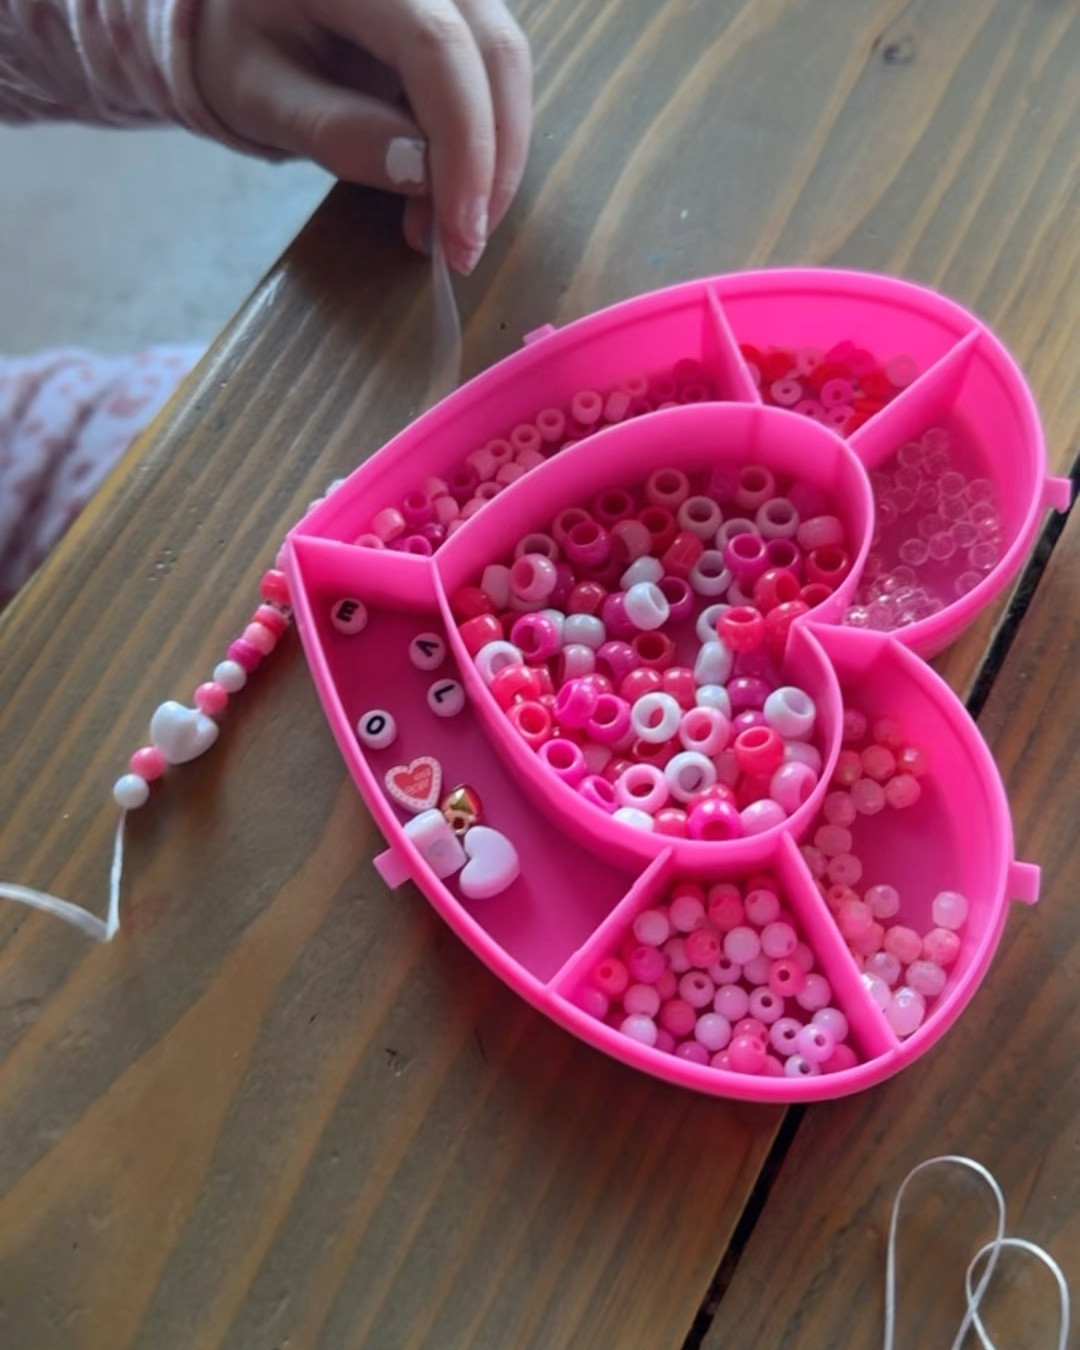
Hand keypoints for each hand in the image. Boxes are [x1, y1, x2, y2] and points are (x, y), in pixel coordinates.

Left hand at [193, 0, 531, 273]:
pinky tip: (446, 193)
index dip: (463, 144)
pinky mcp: (460, 13)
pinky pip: (494, 77)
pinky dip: (482, 144)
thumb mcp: (262, 97)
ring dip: (495, 159)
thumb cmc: (241, 48)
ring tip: (451, 229)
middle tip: (465, 248)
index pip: (436, 47)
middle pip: (495, 54)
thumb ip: (336, 131)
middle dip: (492, 163)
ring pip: (508, 67)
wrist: (241, 14)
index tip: (461, 232)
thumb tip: (423, 172)